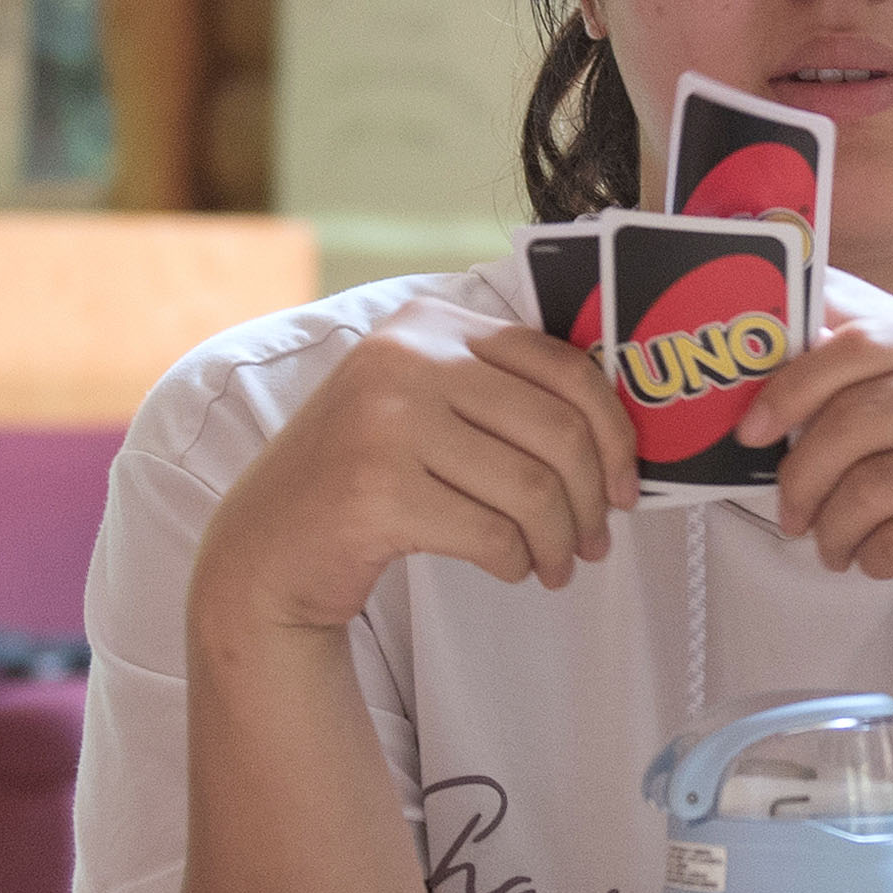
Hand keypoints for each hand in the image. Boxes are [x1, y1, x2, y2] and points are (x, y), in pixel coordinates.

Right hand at [190, 294, 636, 643]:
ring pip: (532, 488)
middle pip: (557, 429)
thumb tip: (618, 434)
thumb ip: (500, 396)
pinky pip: (492, 534)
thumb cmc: (366, 480)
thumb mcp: (424, 407)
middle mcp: (404, 358)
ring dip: (559, 540)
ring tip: (556, 566)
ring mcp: (384, 421)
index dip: (613, 430)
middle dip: (593, 498)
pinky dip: (516, 561)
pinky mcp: (375, 491)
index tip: (625, 484)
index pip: (560, 363)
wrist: (266, 549)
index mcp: (428, 323)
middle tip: (596, 541)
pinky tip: (511, 569)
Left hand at [740, 273, 892, 656]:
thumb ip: (875, 378)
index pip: (863, 344)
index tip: (751, 431)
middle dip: (803, 474)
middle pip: (862, 418)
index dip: (791, 387)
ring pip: (876, 486)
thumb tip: (769, 348)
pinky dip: (873, 559)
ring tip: (835, 546)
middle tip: (791, 512)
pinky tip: (879, 561)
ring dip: (834, 528)